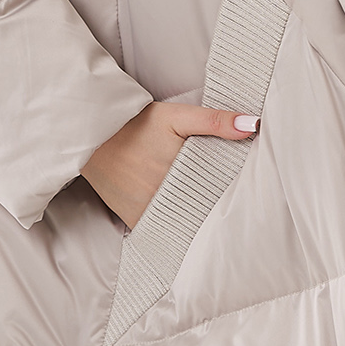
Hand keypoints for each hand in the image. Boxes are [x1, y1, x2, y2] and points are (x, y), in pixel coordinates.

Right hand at [82, 98, 258, 228]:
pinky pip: (162, 230)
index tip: (245, 191)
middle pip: (203, 210)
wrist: (93, 137)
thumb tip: (252, 125)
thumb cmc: (136, 124)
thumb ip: (214, 121)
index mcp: (180, 173)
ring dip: (196, 219)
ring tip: (209, 212)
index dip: (233, 191)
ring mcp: (147, 212)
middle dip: (216, 206)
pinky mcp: (135, 219)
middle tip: (233, 204)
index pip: (218, 191)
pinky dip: (174, 226)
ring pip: (184, 223)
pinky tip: (184, 219)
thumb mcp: (176, 115)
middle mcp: (164, 198)